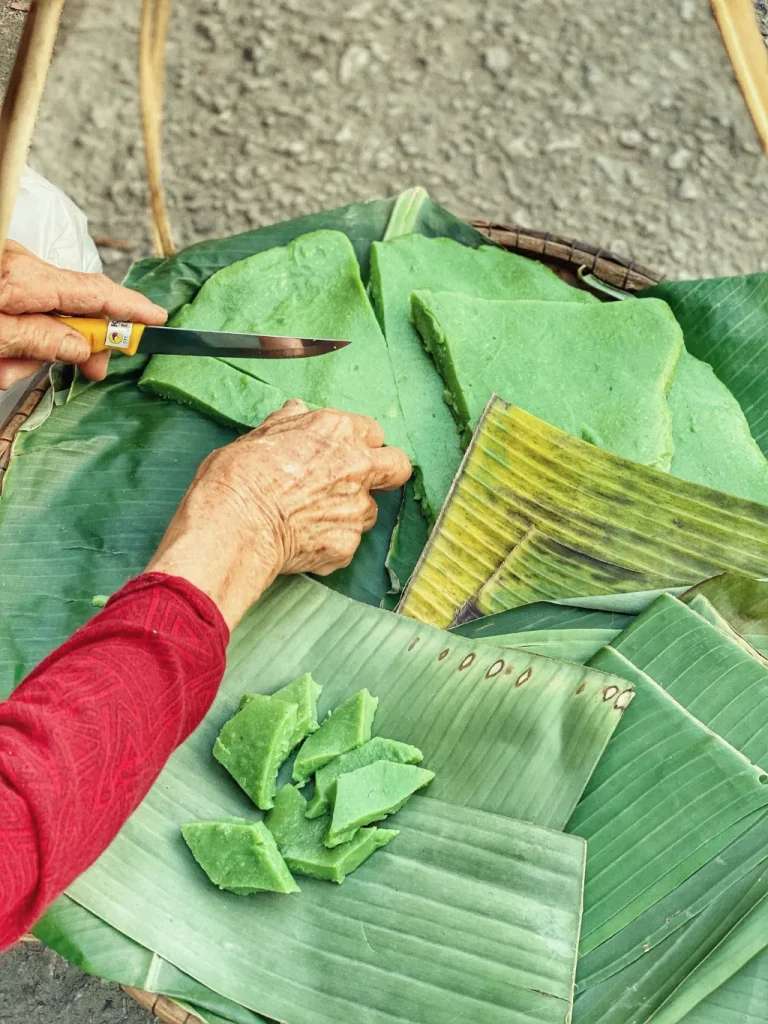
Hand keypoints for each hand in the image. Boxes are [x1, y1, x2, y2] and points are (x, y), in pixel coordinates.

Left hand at [0, 241, 166, 388]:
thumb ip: (40, 342)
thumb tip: (81, 347)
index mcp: (23, 277)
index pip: (94, 292)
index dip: (130, 308)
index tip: (156, 319)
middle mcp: (19, 267)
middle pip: (71, 307)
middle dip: (75, 344)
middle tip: (93, 371)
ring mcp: (6, 272)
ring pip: (42, 317)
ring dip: (29, 351)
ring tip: (2, 368)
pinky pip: (20, 314)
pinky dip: (11, 342)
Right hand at [147, 400, 412, 627]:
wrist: (234, 527)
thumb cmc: (237, 476)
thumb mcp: (257, 436)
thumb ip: (288, 424)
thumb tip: (297, 412)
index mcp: (337, 430)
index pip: (372, 432)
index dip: (359, 443)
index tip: (344, 452)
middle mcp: (356, 466)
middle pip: (397, 467)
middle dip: (386, 473)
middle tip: (359, 482)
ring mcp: (356, 509)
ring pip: (369, 511)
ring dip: (349, 513)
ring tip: (311, 518)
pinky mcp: (347, 545)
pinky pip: (346, 543)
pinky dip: (329, 544)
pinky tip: (299, 542)